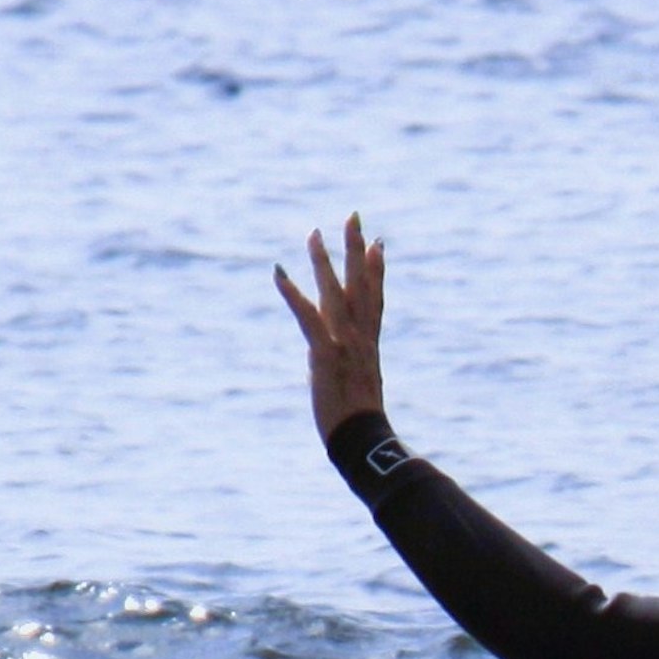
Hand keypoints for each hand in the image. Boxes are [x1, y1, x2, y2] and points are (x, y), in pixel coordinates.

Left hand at [274, 216, 388, 439]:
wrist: (362, 440)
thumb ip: (341, 368)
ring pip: (334, 291)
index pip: (375, 299)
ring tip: (314, 233)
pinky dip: (292, 294)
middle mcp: (360, 337)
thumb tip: (322, 363)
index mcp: (369, 345)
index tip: (378, 243)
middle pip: (360, 284)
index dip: (377, 270)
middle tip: (353, 218)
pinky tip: (280, 272)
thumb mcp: (355, 389)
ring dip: (323, 261)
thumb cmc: (360, 425)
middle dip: (356, 249)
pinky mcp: (324, 352)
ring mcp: (344, 342)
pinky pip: (307, 316)